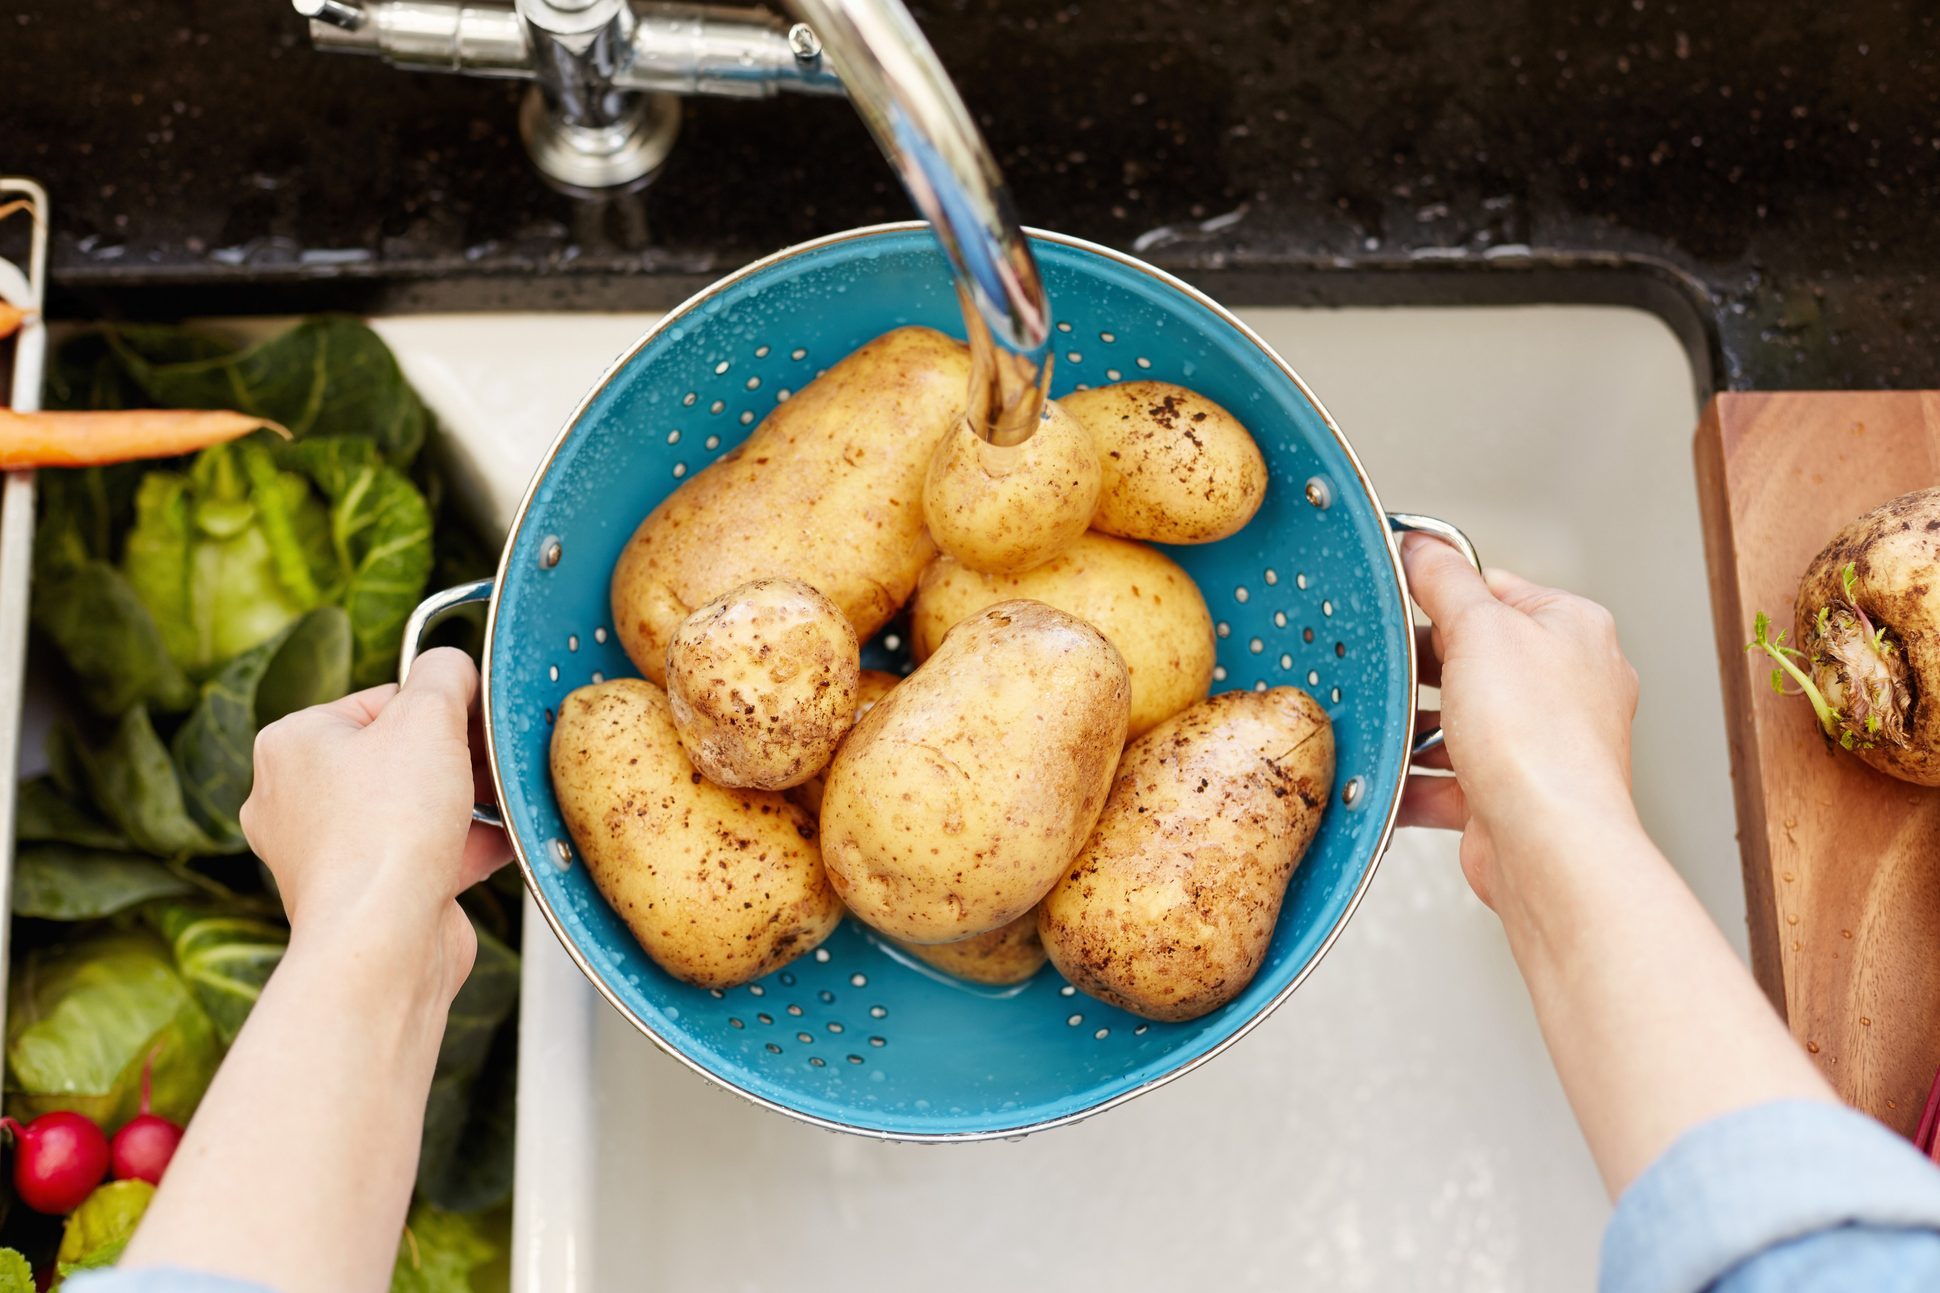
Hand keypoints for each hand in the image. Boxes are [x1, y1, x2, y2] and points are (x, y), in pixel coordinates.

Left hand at [239, 647, 508, 1002]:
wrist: (383, 940)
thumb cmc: (388, 830)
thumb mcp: (429, 716)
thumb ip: (445, 673)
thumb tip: (454, 666)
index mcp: (291, 743)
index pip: (379, 700)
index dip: (437, 708)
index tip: (474, 722)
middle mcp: (294, 798)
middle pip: (396, 756)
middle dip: (454, 759)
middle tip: (490, 763)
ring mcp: (325, 852)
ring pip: (410, 808)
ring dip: (464, 804)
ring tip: (499, 804)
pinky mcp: (361, 895)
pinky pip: (419, 855)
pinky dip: (461, 847)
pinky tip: (499, 842)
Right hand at [1398, 535, 1640, 911]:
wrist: (1547, 843)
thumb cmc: (1538, 739)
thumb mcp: (1480, 629)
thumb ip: (1445, 580)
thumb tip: (1423, 545)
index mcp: (1574, 630)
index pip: (1498, 589)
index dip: (1444, 593)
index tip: (1401, 598)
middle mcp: (1567, 686)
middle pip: (1474, 657)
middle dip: (1424, 670)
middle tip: (1388, 668)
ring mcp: (1540, 744)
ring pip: (1460, 721)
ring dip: (1417, 728)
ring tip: (1387, 725)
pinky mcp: (1510, 795)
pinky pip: (1449, 778)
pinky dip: (1415, 779)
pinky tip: (1387, 777)